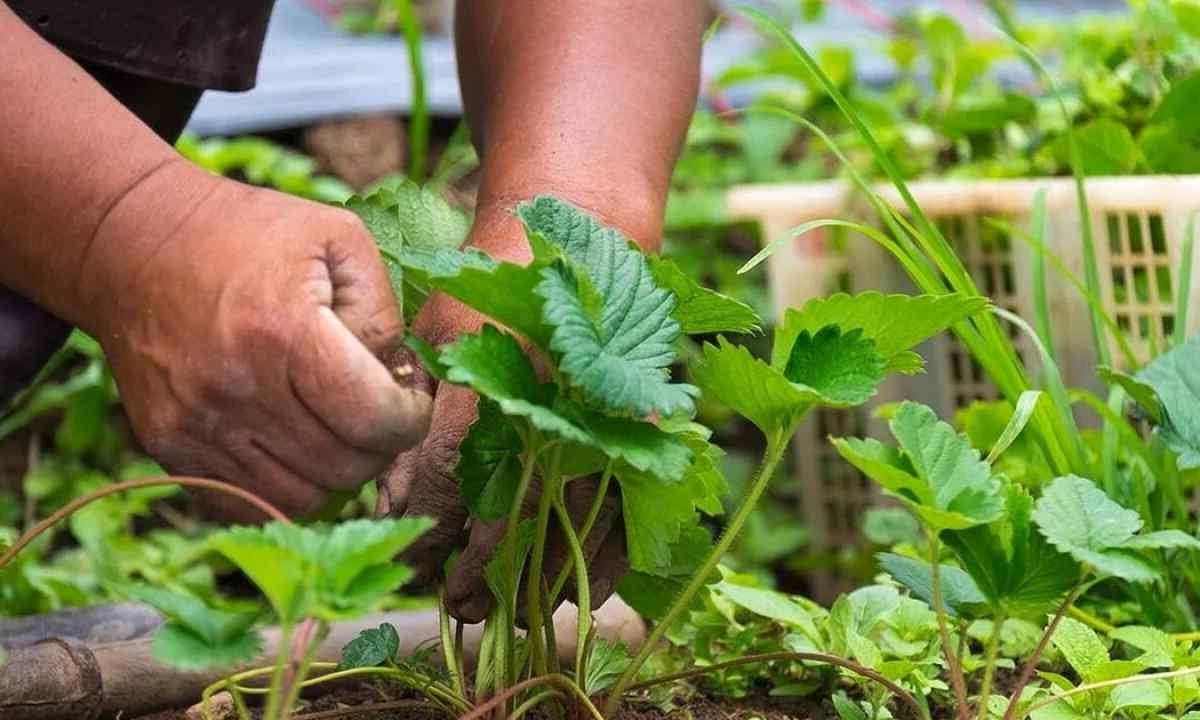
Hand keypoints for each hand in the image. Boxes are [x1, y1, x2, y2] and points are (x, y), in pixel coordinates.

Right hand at [79, 160, 432, 517]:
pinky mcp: (169, 446)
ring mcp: (197, 424)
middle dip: (380, 444)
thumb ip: (383, 309)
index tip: (411, 399)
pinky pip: (250, 500)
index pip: (375, 419)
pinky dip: (285, 483)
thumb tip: (397, 378)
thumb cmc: (248, 233)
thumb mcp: (337, 238)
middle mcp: (237, 388)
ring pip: (304, 498)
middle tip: (378, 410)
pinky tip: (293, 440)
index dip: (411, 418)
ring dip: (335, 471)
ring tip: (336, 425)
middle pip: (345, 466)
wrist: (132, 242)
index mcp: (285, 332)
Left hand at [377, 214, 628, 622]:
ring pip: (570, 528)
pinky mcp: (645, 431)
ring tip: (501, 611)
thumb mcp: (437, 332)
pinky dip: (602, 564)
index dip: (423, 529)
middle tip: (452, 604)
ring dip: (534, 582)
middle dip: (476, 573)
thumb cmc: (498, 283)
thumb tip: (390, 501)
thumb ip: (414, 414)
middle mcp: (550, 404)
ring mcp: (606, 420)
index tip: (409, 556)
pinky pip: (629, 516)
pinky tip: (573, 593)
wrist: (588, 237)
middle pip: (510, 517)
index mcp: (490, 374)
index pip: (446, 479)